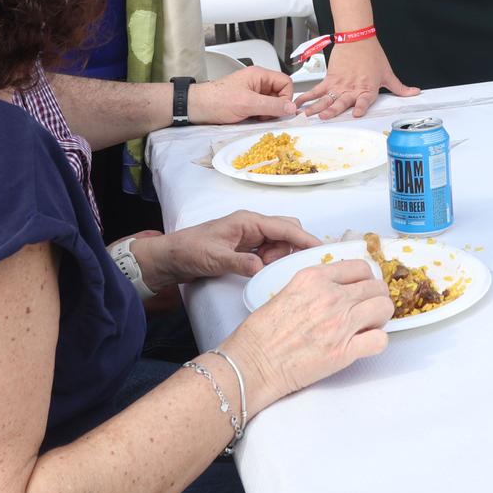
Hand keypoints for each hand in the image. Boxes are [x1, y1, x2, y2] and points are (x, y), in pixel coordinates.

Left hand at [168, 210, 319, 281]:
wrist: (172, 258)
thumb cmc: (190, 251)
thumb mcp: (214, 258)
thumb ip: (239, 262)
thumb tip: (262, 268)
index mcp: (248, 221)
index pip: (284, 227)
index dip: (304, 239)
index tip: (321, 250)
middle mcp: (253, 226)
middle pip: (287, 232)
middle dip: (291, 249)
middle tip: (279, 267)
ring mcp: (251, 237)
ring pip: (280, 244)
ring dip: (278, 258)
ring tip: (262, 270)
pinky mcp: (247, 249)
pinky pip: (269, 253)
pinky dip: (271, 262)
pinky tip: (262, 271)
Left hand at [196, 68, 296, 123]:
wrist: (197, 108)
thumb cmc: (217, 100)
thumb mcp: (247, 103)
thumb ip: (271, 105)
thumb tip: (291, 108)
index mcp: (259, 75)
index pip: (285, 82)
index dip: (286, 97)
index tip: (279, 109)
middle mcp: (257, 83)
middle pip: (280, 94)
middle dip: (276, 107)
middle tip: (265, 115)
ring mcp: (252, 93)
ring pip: (272, 103)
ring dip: (268, 113)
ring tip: (256, 117)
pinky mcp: (247, 103)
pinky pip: (262, 109)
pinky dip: (261, 116)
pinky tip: (251, 119)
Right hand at [223, 260, 392, 417]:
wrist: (251, 364)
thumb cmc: (260, 335)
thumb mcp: (286, 292)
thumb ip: (314, 287)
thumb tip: (335, 290)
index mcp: (314, 278)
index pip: (359, 267)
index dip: (365, 279)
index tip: (363, 289)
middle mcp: (331, 296)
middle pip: (376, 286)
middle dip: (375, 297)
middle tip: (367, 309)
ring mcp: (340, 323)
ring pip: (384, 308)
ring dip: (379, 317)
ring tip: (367, 326)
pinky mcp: (344, 352)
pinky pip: (380, 340)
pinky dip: (377, 342)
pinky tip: (365, 344)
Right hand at [296, 36, 416, 118]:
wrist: (358, 38)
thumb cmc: (373, 55)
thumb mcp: (388, 74)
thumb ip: (400, 88)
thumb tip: (415, 93)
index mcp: (367, 89)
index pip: (364, 101)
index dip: (361, 107)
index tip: (356, 114)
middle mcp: (352, 89)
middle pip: (340, 102)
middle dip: (331, 111)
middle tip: (323, 117)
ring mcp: (339, 85)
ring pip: (325, 99)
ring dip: (315, 107)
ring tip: (306, 115)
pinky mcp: (330, 79)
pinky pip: (317, 90)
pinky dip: (307, 97)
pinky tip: (299, 103)